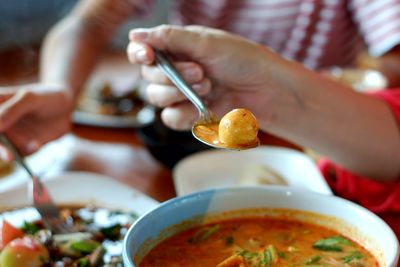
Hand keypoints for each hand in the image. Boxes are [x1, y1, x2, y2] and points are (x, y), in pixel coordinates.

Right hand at [0, 83, 72, 159]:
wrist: (65, 106)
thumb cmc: (46, 96)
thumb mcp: (30, 99)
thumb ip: (13, 110)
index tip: (1, 132)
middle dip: (1, 149)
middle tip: (9, 156)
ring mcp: (8, 135)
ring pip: (4, 150)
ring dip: (14, 153)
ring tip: (35, 145)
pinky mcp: (20, 145)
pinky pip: (19, 155)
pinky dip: (27, 153)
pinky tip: (38, 145)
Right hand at [127, 25, 292, 129]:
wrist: (269, 91)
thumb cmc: (244, 60)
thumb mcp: (207, 43)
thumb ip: (169, 38)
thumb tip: (135, 35)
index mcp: (179, 47)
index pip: (144, 50)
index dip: (139, 53)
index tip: (147, 56)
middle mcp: (177, 70)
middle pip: (147, 77)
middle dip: (171, 77)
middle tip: (200, 72)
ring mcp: (183, 93)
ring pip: (156, 99)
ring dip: (179, 94)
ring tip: (209, 87)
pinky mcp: (191, 114)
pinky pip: (171, 118)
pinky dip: (184, 114)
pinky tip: (202, 109)